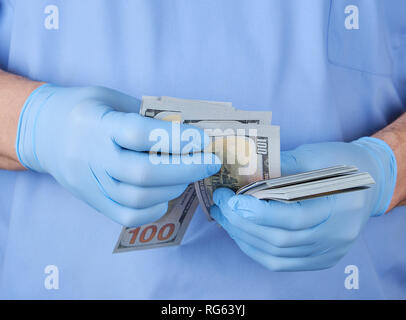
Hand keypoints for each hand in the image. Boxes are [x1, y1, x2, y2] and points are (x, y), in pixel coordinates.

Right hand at [16, 84, 220, 225]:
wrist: (44, 133)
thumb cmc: (86, 110)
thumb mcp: (112, 99)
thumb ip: (145, 116)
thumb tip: (187, 133)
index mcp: (97, 124)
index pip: (139, 134)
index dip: (176, 138)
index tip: (202, 139)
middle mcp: (91, 156)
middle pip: (142, 173)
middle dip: (186, 169)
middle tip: (210, 161)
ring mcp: (90, 183)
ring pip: (137, 198)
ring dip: (174, 187)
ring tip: (189, 174)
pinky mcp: (92, 201)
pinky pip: (126, 215)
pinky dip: (154, 208)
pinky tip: (167, 194)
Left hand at [211, 138, 395, 270]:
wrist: (366, 179)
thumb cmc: (339, 163)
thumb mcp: (312, 155)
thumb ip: (278, 166)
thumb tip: (241, 174)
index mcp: (338, 207)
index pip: (292, 218)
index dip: (256, 212)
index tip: (230, 198)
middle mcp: (335, 236)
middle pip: (279, 240)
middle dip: (241, 222)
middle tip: (221, 203)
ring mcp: (327, 251)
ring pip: (275, 255)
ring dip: (243, 236)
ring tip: (224, 216)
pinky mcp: (318, 258)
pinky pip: (279, 262)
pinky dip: (254, 248)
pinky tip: (240, 232)